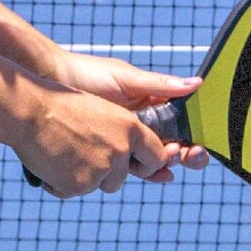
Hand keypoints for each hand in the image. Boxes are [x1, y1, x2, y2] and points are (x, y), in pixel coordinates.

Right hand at [20, 89, 173, 196]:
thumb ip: (121, 134)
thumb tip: (131, 156)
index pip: (156, 157)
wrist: (30, 111)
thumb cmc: (62, 106)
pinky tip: (51, 161)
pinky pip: (74, 192)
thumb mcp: (102, 112)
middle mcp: (120, 151)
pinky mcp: (79, 185)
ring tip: (64, 153)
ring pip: (98, 185)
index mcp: (131, 129)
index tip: (141, 167)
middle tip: (81, 154)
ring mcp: (100, 170)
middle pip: (120, 178)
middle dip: (105, 173)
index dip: (150, 165)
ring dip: (83, 177)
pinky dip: (61, 183)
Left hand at [46, 51, 208, 169]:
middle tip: (183, 153)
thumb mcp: (127, 79)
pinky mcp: (110, 153)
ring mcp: (127, 140)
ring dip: (165, 164)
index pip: (183, 126)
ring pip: (154, 160)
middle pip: (174, 146)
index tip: (196, 143)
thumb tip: (198, 83)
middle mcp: (144, 124)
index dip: (194, 137)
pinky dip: (148, 173)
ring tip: (165, 161)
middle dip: (184, 154)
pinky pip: (133, 167)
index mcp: (154, 104)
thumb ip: (160, 85)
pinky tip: (156, 176)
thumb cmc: (88, 74)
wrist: (52, 83)